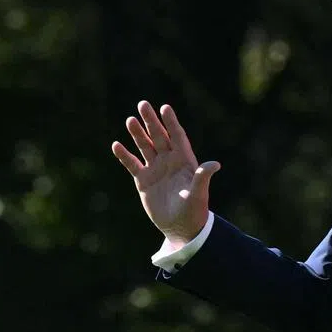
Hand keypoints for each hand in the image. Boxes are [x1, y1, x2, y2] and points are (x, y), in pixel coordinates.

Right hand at [111, 101, 219, 243]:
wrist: (181, 227)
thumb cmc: (194, 210)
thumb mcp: (199, 194)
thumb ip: (202, 177)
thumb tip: (215, 164)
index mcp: (184, 161)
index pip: (177, 137)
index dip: (171, 123)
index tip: (165, 108)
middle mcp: (169, 161)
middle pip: (159, 136)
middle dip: (151, 121)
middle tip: (143, 104)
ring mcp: (155, 169)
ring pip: (145, 146)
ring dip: (138, 134)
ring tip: (130, 120)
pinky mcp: (144, 180)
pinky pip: (132, 164)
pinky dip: (125, 155)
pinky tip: (116, 145)